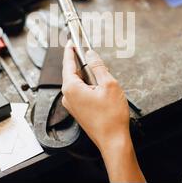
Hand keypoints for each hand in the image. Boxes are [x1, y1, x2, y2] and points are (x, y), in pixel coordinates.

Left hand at [61, 41, 144, 182]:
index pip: (68, 63)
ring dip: (87, 76)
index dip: (70, 51)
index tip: (70, 42)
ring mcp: (72, 105)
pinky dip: (88, 86)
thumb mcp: (109, 84)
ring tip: (102, 75)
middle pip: (72, 72)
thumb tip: (91, 54)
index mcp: (71, 87)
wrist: (113, 140)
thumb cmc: (111, 117)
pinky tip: (100, 88)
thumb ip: (98, 66)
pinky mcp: (78, 111)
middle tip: (90, 54)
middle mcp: (68, 96)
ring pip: (77, 83)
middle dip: (82, 63)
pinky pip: (80, 92)